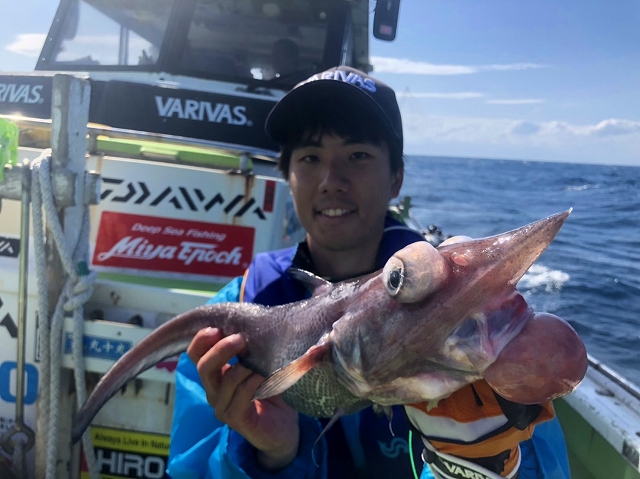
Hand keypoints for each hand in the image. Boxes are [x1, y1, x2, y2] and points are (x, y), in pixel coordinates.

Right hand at [187, 327, 299, 470]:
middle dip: (220, 349)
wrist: (284, 427)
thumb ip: (253, 346)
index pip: (196, 354)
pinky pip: (240, 397)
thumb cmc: (271, 391)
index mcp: (217, 374)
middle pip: (203, 366)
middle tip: (241, 339)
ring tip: (261, 361)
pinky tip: (265, 376)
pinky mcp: (236, 419)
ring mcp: (223, 406)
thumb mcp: (261, 363)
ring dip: (243, 367)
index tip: (217, 327)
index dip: (201, 340)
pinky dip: (253, 382)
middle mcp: (214, 390)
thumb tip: (255, 320)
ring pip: (224, 381)